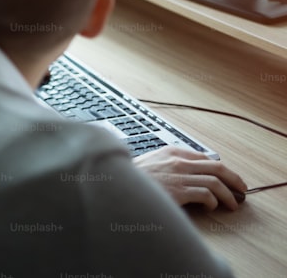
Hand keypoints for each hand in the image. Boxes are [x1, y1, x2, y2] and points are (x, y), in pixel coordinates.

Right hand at [133, 146, 247, 210]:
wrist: (116, 183)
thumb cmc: (130, 177)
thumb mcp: (149, 161)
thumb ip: (166, 162)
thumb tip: (185, 171)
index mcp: (170, 151)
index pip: (203, 157)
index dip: (219, 168)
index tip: (225, 177)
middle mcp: (178, 161)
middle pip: (216, 166)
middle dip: (233, 178)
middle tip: (241, 188)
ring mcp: (179, 175)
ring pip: (215, 181)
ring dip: (227, 194)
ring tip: (232, 203)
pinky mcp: (179, 190)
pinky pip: (206, 194)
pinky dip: (213, 201)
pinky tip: (211, 207)